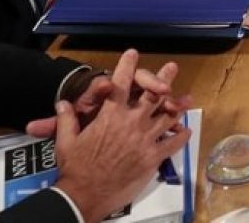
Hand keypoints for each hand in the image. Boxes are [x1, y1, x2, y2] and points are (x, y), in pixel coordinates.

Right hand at [52, 50, 192, 221]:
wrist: (86, 194)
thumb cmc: (75, 168)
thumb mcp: (66, 141)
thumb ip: (66, 120)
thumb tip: (62, 104)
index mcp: (110, 115)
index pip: (120, 84)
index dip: (127, 66)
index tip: (132, 54)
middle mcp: (131, 122)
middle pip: (152, 95)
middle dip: (163, 78)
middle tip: (172, 67)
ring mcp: (145, 139)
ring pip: (167, 116)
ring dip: (177, 106)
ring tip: (186, 98)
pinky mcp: (153, 157)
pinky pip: (172, 143)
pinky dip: (180, 135)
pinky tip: (185, 130)